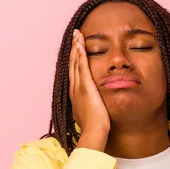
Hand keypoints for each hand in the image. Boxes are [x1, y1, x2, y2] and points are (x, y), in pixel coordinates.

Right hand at [69, 29, 109, 149]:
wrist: (93, 134)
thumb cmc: (95, 128)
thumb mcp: (92, 114)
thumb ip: (93, 106)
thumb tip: (96, 105)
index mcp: (76, 94)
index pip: (74, 72)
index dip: (75, 59)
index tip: (77, 48)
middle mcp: (74, 88)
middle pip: (72, 64)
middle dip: (74, 49)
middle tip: (75, 36)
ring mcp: (78, 87)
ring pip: (75, 62)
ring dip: (76, 47)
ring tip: (77, 34)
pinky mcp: (85, 86)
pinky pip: (82, 66)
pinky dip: (80, 54)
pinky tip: (81, 43)